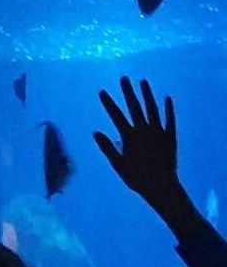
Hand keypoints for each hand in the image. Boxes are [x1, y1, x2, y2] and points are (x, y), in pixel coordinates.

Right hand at [94, 77, 181, 211]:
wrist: (162, 188)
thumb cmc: (137, 178)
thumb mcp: (118, 165)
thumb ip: (107, 147)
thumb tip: (95, 132)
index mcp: (130, 137)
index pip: (116, 116)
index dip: (108, 103)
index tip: (102, 91)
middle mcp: (144, 131)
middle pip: (135, 107)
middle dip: (128, 92)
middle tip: (124, 78)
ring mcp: (158, 133)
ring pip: (152, 110)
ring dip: (147, 95)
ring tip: (143, 81)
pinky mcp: (171, 138)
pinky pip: (170, 120)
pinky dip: (169, 109)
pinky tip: (167, 98)